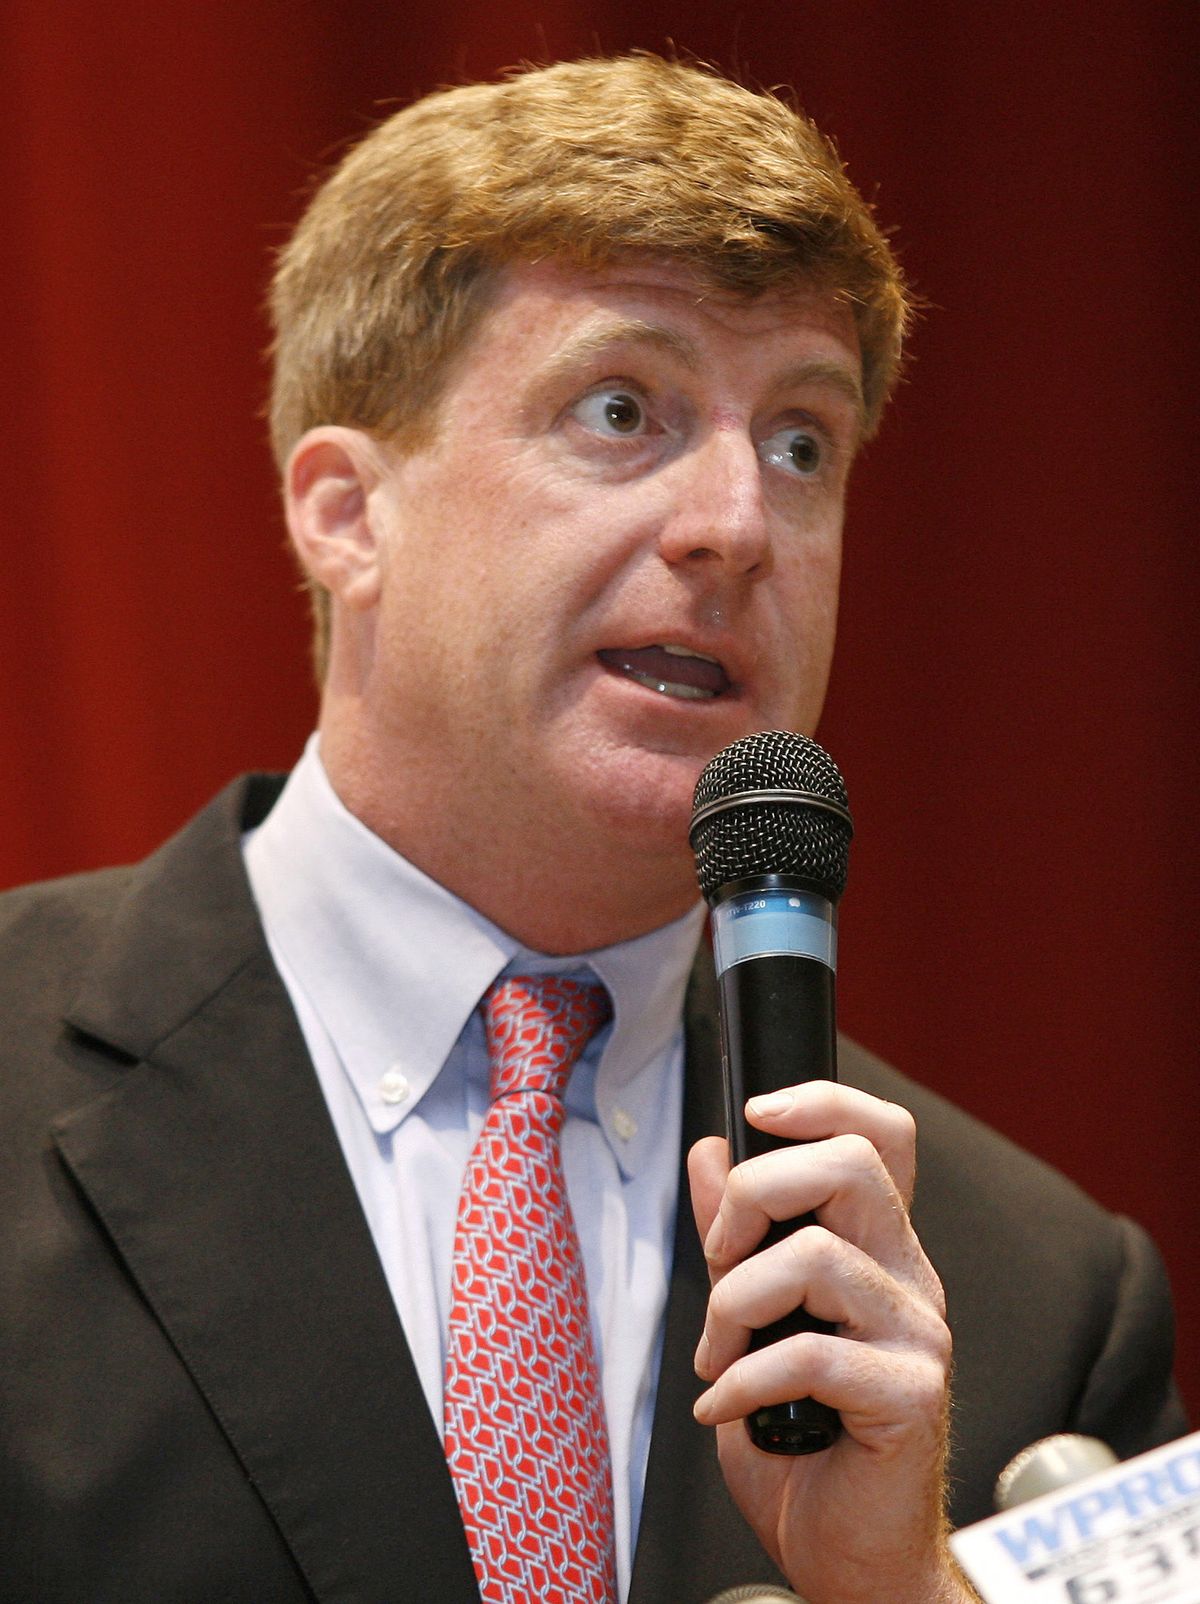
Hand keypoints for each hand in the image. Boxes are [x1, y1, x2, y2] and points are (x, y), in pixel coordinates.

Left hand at [688, 1082, 977, 1603]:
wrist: (848, 1555)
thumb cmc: (806, 1448)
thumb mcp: (749, 1324)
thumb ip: (735, 1239)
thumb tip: (711, 1154)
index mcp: (878, 1249)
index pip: (880, 1136)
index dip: (823, 1102)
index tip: (758, 1112)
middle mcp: (909, 1278)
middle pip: (851, 1165)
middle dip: (758, 1192)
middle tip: (722, 1258)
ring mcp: (917, 1334)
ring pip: (819, 1255)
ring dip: (736, 1302)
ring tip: (720, 1353)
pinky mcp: (909, 1395)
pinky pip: (812, 1353)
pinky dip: (745, 1379)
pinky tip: (727, 1406)